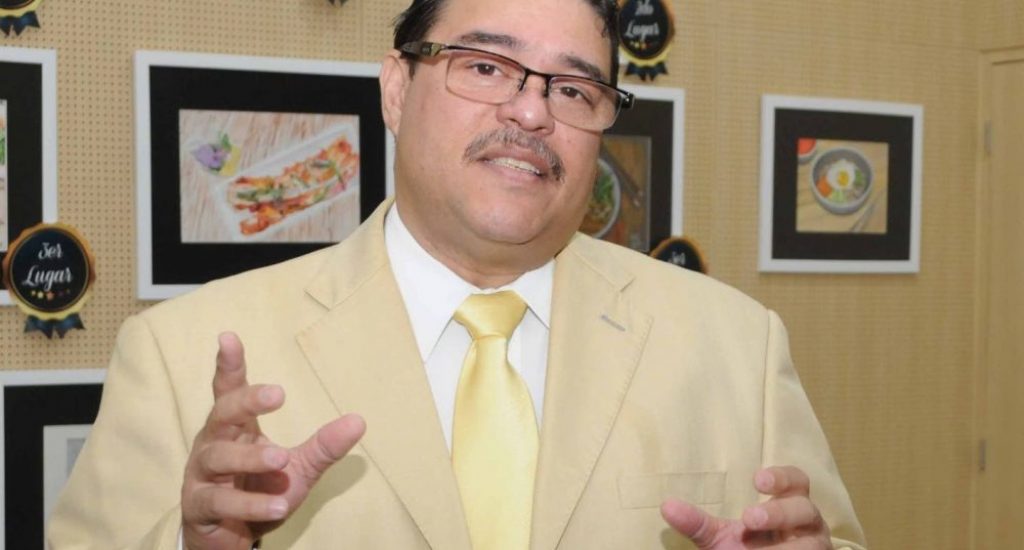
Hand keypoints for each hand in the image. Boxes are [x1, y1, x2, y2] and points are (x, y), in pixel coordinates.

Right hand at [181, 332, 365, 549]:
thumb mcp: (299, 467)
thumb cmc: (261, 491)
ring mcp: (201, 476)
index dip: (229, 364)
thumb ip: (324, 445)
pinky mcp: (199, 507)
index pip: (228, 390)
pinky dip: (250, 504)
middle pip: (222, 413)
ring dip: (252, 458)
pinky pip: (220, 502)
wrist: (234, 539)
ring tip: (283, 459)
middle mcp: (213, 444)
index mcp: (236, 428)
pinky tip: (278, 506)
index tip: (228, 336)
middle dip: (246, 401)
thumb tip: (359, 420)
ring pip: (219, 458)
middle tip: (278, 393)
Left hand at [661, 466, 831, 548]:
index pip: (797, 480)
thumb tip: (666, 506)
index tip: (757, 480)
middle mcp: (808, 523)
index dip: (781, 477)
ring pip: (811, 543)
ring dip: (785, 548)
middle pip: (805, 508)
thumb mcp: (720, 538)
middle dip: (778, 512)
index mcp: (789, 503)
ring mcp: (815, 546)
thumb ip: (698, 524)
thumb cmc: (746, 549)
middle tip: (749, 518)